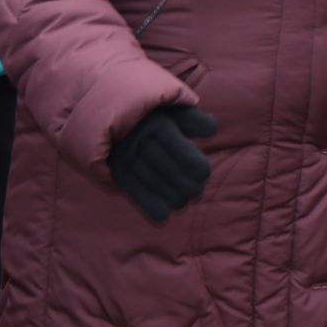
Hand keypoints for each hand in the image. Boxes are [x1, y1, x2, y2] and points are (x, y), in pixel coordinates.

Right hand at [108, 104, 216, 222]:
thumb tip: (211, 130)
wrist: (115, 116)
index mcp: (158, 125)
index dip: (194, 165)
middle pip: (167, 169)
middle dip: (185, 184)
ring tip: (183, 202)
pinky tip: (162, 216)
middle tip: (197, 191)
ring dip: (170, 196)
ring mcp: (126, 156)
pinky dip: (148, 204)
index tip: (204, 173)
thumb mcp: (175, 110)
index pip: (179, 150)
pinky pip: (133, 189)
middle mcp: (140, 141)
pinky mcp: (117, 170)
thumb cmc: (155, 115)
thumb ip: (195, 119)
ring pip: (152, 182)